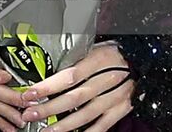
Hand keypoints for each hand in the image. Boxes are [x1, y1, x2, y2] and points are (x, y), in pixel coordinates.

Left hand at [16, 40, 133, 131]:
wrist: (141, 58)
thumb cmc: (113, 52)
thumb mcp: (94, 47)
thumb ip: (74, 59)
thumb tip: (47, 71)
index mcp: (98, 60)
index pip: (69, 77)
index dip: (48, 87)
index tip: (30, 93)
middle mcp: (108, 80)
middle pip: (74, 98)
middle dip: (49, 108)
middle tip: (30, 114)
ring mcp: (115, 97)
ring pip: (86, 114)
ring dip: (64, 124)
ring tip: (47, 130)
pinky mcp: (121, 109)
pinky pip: (103, 124)